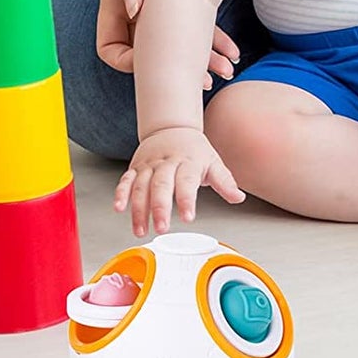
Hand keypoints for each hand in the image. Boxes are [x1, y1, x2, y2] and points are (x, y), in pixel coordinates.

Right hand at [97, 0, 238, 86]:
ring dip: (201, 55)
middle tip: (206, 79)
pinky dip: (212, 34)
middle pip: (151, 51)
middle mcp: (135, 3)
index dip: (129, 62)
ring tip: (227, 67)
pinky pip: (194, 19)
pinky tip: (232, 46)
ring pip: (177, 39)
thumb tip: (133, 8)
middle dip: (177, 67)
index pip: (111, 48)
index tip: (154, 64)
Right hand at [115, 126, 244, 235]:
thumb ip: (225, 182)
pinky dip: (121, 193)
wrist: (172, 127)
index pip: (187, 181)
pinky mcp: (136, 167)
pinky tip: (119, 207)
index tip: (187, 216)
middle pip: (161, 185)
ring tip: (140, 229)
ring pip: (141, 186)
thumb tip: (238, 197)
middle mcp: (167, 163)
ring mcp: (150, 165)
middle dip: (160, 207)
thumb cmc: (194, 150)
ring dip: (139, 209)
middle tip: (161, 227)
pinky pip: (126, 180)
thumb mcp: (213, 162)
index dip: (186, 199)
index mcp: (188, 162)